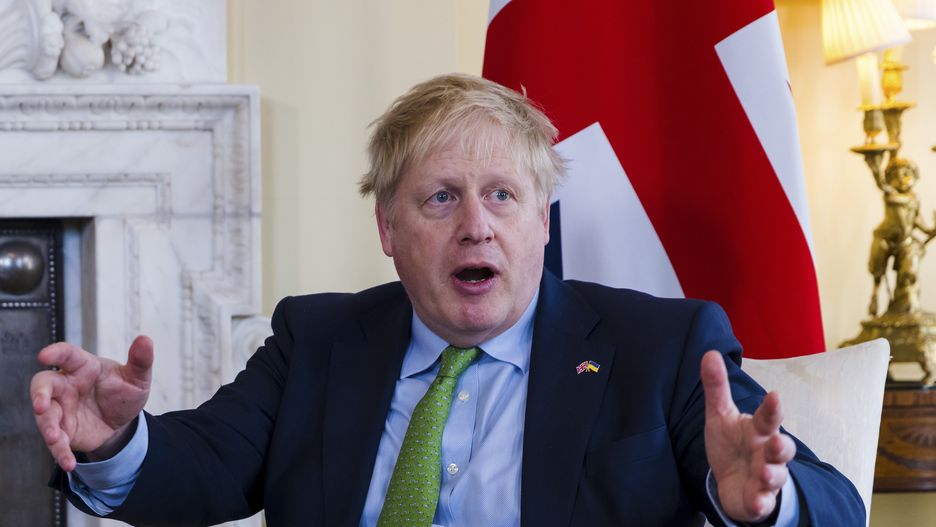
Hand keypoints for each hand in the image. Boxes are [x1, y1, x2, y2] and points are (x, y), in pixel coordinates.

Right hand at [31, 336, 153, 471]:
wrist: (122, 422)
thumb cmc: (123, 392)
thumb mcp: (137, 378)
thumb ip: (141, 360)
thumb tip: (145, 339)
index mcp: (83, 366)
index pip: (67, 355)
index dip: (55, 353)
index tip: (44, 355)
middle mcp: (66, 386)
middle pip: (43, 384)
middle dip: (39, 394)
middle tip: (41, 404)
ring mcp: (61, 408)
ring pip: (45, 416)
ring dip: (47, 428)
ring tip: (55, 439)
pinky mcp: (62, 430)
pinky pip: (55, 441)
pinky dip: (59, 452)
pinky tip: (69, 463)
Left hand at [701, 350, 795, 522]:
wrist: (732, 481)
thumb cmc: (732, 444)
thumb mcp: (720, 414)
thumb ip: (716, 387)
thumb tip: (709, 353)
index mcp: (759, 430)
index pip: (769, 416)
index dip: (773, 407)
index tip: (774, 395)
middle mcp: (767, 453)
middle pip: (782, 449)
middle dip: (781, 447)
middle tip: (776, 443)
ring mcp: (765, 478)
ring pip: (775, 477)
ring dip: (772, 475)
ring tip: (765, 474)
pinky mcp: (758, 500)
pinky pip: (763, 503)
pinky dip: (761, 503)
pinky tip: (758, 501)